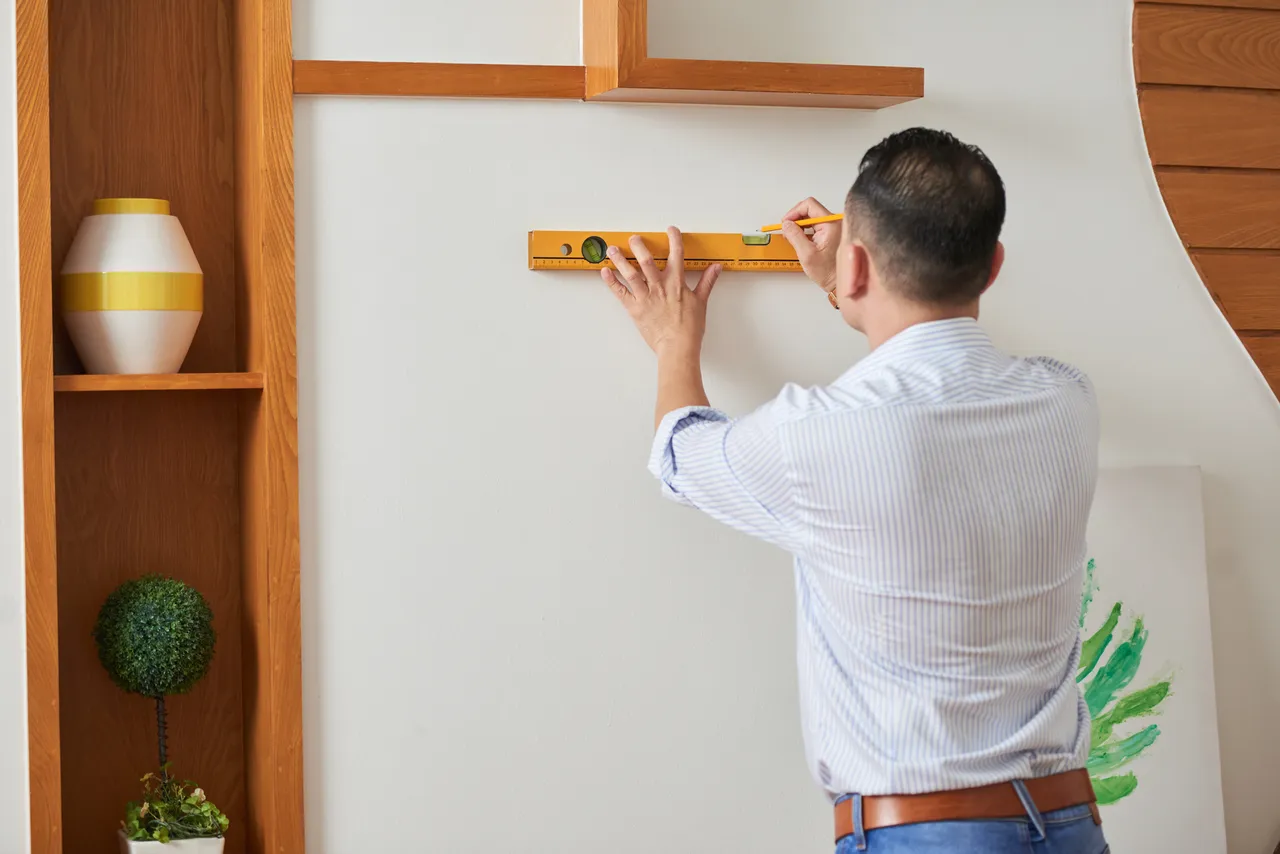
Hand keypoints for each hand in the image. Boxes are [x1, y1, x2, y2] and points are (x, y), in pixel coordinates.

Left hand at [601, 227, 721, 357]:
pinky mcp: (634, 308)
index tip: (671, 230)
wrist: (677, 347)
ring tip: (612, 249)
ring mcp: (645, 297)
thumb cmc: (689, 329)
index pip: (676, 254)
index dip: (674, 239)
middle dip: (638, 246)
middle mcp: (659, 286)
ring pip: (630, 273)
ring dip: (620, 259)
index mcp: (676, 283)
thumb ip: (707, 282)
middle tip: (633, 238)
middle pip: (646, 260)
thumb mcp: (701, 302)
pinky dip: (611, 281)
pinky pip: (620, 292)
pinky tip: (605, 272)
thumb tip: (716, 269)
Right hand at [779, 197, 840, 291]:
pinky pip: (817, 225)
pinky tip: (801, 240)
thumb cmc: (829, 272)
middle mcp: (836, 222)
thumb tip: (786, 224)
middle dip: (796, 219)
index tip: (786, 222)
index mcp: (831, 224)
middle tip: (787, 230)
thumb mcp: (806, 254)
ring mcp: (836, 227)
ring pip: (813, 217)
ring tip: (793, 237)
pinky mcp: (833, 232)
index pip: (809, 205)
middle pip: (811, 209)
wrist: (840, 283)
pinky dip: (807, 230)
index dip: (794, 212)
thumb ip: (794, 236)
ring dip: (800, 225)